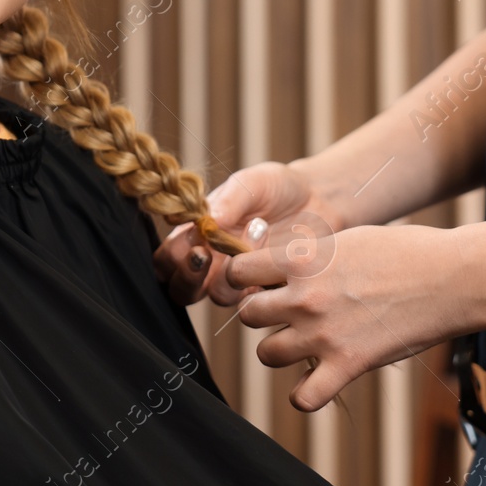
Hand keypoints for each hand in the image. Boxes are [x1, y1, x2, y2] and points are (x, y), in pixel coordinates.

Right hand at [153, 161, 345, 305]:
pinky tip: (274, 260)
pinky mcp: (265, 290)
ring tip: (258, 233)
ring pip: (216, 296)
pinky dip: (260, 284)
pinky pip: (254, 303)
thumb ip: (229, 199)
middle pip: (180, 289)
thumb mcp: (251, 182)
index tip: (196, 243)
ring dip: (232, 272)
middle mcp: (213, 260)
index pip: (166, 258)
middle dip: (189, 277)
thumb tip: (205, 220)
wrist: (319, 199)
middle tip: (207, 256)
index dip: (173, 258)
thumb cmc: (277, 187)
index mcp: (198, 233)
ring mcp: (238, 278)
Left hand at [225, 221, 475, 411]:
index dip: (245, 278)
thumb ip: (310, 257)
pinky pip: (304, 398)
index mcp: (303, 259)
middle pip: (248, 315)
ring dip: (280, 349)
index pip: (238, 272)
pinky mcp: (349, 365)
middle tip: (285, 314)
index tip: (259, 282)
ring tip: (302, 343)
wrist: (452, 278)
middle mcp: (305, 297)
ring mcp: (324, 334)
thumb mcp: (347, 239)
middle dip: (263, 315)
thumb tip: (282, 270)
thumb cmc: (405, 252)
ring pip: (266, 354)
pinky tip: (318, 380)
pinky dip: (305, 395)